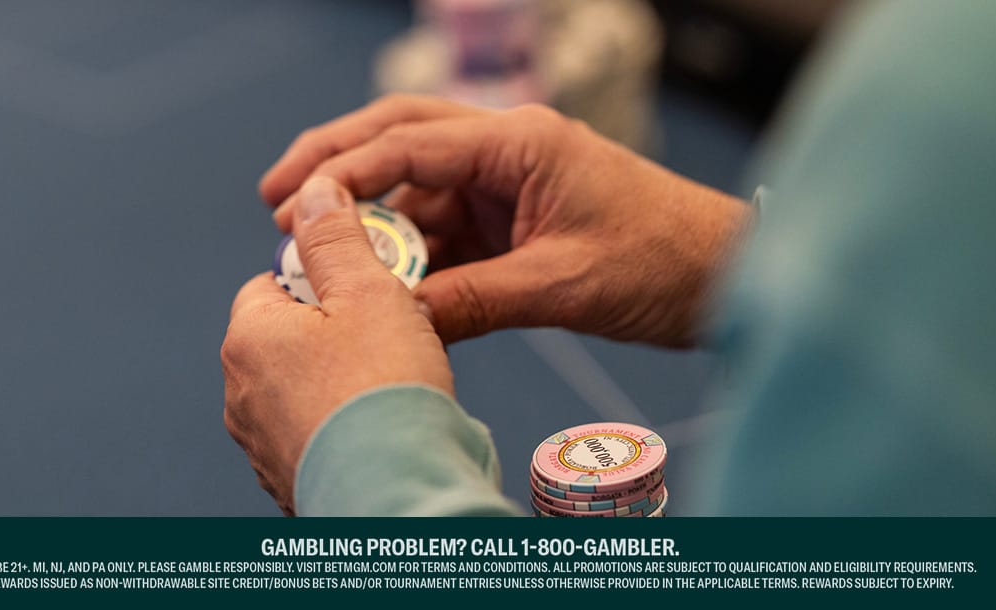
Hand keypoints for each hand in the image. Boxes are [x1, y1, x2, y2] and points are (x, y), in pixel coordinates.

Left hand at [221, 176, 453, 514]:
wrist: (396, 497)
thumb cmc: (384, 395)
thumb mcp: (369, 292)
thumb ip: (338, 238)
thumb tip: (317, 191)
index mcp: (249, 336)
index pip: (275, 281)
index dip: (328, 279)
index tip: (368, 291)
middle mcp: (240, 392)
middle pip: (290, 335)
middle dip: (337, 331)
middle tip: (389, 337)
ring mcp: (260, 442)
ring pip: (302, 387)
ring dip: (339, 381)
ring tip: (389, 389)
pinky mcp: (286, 480)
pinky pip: (313, 434)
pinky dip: (340, 427)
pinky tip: (378, 429)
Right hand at [261, 94, 751, 346]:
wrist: (723, 276)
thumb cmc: (663, 262)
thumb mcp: (562, 285)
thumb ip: (474, 300)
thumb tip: (396, 323)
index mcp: (520, 142)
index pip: (408, 143)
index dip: (340, 171)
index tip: (286, 203)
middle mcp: (507, 151)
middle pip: (399, 138)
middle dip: (334, 164)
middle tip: (272, 198)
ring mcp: (509, 184)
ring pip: (418, 190)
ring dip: (372, 222)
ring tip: (321, 259)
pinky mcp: (515, 219)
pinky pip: (446, 230)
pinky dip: (413, 256)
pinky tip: (385, 286)